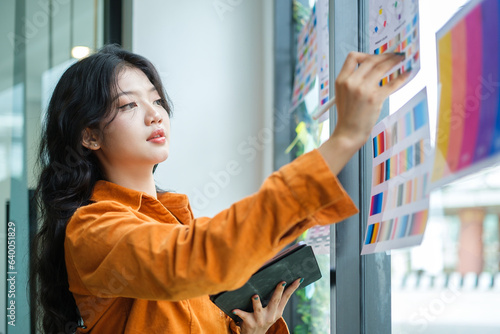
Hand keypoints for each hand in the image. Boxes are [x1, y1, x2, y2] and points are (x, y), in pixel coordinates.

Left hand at [232, 278, 301, 333]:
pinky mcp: (249, 323)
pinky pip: (244, 316)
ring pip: (258, 309)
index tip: (298, 279)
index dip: (292, 289)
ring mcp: (260, 320)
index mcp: (277, 311)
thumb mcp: (272, 312)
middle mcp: (270, 316)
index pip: (286, 298)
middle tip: (282, 282)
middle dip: (278, 292)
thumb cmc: (263, 319)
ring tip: (255, 296)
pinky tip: (234, 309)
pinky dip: (239, 312)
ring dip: (256, 303)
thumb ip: (275, 300)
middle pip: (275, 301)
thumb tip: (281, 281)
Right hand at [318, 52, 410, 174]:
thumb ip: (352, 80)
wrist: (348, 132)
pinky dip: (402, 77)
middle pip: (370, 60)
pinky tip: (407, 74)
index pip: (352, 57)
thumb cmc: (347, 115)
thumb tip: (372, 67)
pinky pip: (392, 83)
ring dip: (394, 61)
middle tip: (393, 55)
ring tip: (401, 59)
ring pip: (382, 67)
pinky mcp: (375, 98)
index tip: (374, 58)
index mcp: (341, 80)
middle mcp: (351, 82)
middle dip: (384, 56)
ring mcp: (363, 89)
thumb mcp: (342, 94)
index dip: (365, 55)